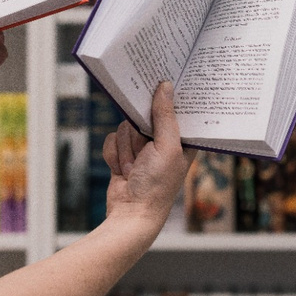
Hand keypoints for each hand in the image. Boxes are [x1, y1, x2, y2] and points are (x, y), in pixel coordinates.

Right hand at [102, 82, 196, 230]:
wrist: (130, 213)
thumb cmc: (157, 186)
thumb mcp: (167, 147)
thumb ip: (165, 116)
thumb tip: (166, 87)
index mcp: (183, 140)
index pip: (177, 109)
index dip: (168, 98)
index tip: (160, 82)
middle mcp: (163, 142)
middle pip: (144, 115)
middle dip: (139, 133)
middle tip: (145, 150)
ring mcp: (142, 149)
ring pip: (125, 127)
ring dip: (126, 148)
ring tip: (134, 167)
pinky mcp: (124, 155)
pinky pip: (112, 140)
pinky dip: (114, 155)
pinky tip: (122, 170)